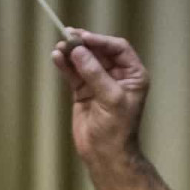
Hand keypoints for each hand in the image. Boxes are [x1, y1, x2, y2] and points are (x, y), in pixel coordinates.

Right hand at [51, 28, 150, 168]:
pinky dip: (65, 66)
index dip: (101, 41)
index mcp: (133, 74)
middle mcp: (117, 76)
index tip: (83, 37)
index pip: (118, 48)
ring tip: (59, 47)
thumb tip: (78, 50)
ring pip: (84, 61)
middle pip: (99, 52)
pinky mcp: (83, 92)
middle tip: (68, 35)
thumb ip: (94, 73)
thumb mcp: (110, 98)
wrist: (105, 155)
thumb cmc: (117, 129)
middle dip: (83, 44)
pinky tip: (57, 58)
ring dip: (71, 53)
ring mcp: (98, 83)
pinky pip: (73, 74)